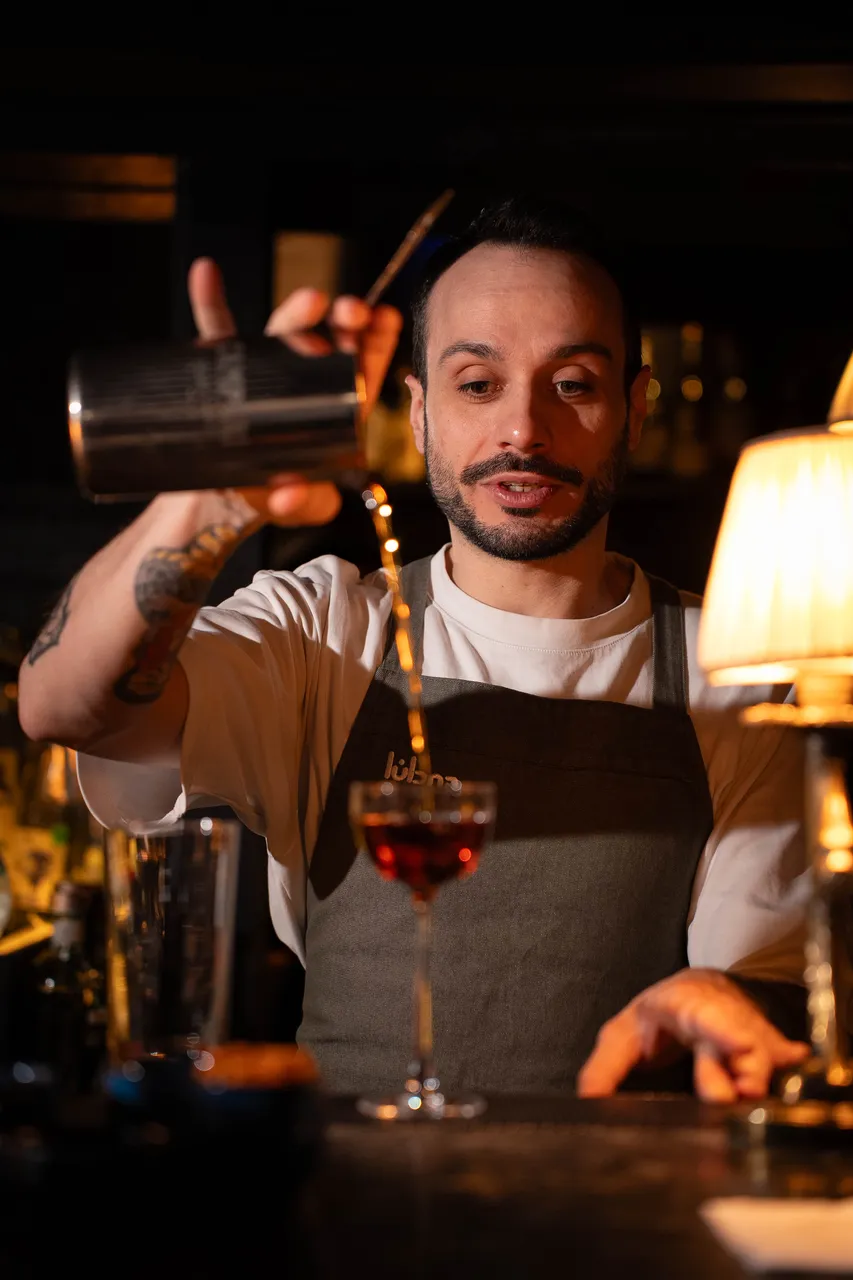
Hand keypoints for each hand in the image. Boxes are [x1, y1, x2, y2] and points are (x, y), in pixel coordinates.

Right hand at [188, 257, 402, 525]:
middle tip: (354, 310)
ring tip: (312, 300)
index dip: (376, 343)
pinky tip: (207, 273)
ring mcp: (266, 371)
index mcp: (335, 406)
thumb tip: (289, 494)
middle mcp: (304, 381)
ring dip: (298, 312)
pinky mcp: (225, 369)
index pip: (361, 369)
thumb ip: (303, 503)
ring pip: (283, 333)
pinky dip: (209, 301)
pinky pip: (215, 332)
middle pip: (328, 341)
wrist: (230, 499)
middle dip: (345, 321)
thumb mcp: (300, 506)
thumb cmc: (279, 498)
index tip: (387, 318)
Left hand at [576, 969, 809, 1102]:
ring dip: (761, 1071)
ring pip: (760, 1048)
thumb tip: (588, 1103)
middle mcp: (715, 1014)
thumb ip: (604, 1068)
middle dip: (745, 1061)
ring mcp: (740, 1027)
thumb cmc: (653, 1021)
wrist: (691, 994)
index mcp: (678, 1007)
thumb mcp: (621, 1037)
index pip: (700, 1013)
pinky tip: (796, 1058)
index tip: (741, 1046)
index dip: (722, 1029)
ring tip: (755, 1092)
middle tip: (746, 1089)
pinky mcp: (759, 1044)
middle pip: (737, 1033)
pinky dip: (787, 1057)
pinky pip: (778, 1051)